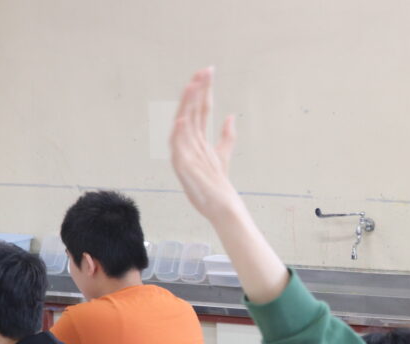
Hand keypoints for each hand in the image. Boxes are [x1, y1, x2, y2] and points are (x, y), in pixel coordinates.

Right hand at [170, 67, 238, 223]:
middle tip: (202, 71)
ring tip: (191, 86)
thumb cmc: (217, 184)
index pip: (201, 108)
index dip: (204, 90)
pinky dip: (179, 134)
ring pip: (183, 124)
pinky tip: (181, 120)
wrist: (220, 207)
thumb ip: (226, 136)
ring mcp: (184, 154)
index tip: (209, 71)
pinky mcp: (182, 168)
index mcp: (199, 139)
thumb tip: (230, 116)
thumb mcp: (223, 155)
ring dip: (186, 105)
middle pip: (192, 111)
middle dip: (196, 91)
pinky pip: (178, 148)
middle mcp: (189, 143)